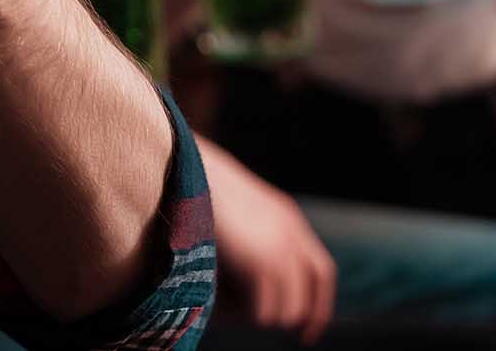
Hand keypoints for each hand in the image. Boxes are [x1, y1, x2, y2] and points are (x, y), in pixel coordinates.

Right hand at [202, 141, 335, 341]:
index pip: (320, 272)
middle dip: (277, 316)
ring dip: (250, 315)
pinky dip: (236, 315)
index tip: (304, 332)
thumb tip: (237, 273)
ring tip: (214, 301)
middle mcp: (291, 233)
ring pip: (282, 313)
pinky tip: (212, 300)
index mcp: (284, 216)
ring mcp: (282, 248)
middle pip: (306, 301)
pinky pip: (261, 312)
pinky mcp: (264, 263)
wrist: (175, 163)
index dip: (316, 306)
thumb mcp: (223, 206)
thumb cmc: (183, 183)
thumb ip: (240, 232)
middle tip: (236, 315)